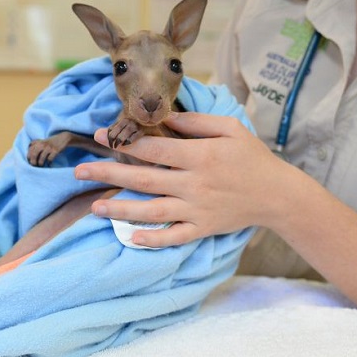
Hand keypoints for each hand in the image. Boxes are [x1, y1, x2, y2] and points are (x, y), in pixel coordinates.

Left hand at [74, 111, 292, 247]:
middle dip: (109, 174)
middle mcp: (194, 184)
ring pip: (153, 211)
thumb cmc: (251, 157)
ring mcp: (197, 209)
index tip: (99, 136)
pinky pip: (175, 237)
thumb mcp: (229, 128)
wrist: (278, 194)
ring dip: (121, 209)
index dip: (124, 142)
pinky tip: (131, 238)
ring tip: (93, 207)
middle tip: (78, 172)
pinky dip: (154, 240)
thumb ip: (195, 122)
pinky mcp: (202, 229)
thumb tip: (163, 117)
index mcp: (199, 156)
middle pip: (144, 179)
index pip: (153, 149)